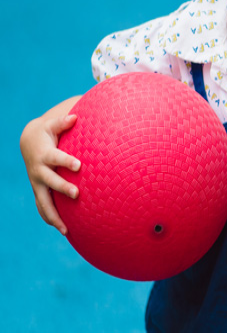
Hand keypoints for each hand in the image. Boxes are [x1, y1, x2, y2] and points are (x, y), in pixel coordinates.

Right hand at [20, 112, 80, 234]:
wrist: (29, 142)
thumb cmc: (47, 132)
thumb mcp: (53, 125)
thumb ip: (63, 121)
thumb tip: (74, 116)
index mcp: (46, 155)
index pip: (56, 158)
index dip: (66, 161)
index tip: (79, 165)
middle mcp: (39, 171)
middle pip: (50, 182)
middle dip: (62, 188)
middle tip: (77, 194)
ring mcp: (38, 183)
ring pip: (43, 202)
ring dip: (54, 215)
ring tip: (66, 229)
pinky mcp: (39, 190)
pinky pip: (43, 207)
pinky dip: (50, 218)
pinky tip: (63, 229)